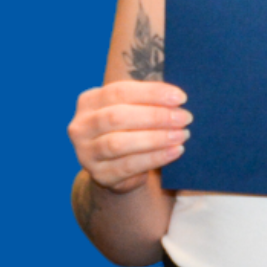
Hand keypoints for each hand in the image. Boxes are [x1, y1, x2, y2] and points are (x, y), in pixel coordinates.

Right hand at [67, 81, 191, 193]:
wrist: (118, 165)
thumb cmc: (131, 127)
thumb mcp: (135, 109)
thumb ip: (149, 101)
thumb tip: (177, 100)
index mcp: (90, 100)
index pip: (120, 91)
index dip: (152, 93)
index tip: (181, 97)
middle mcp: (82, 126)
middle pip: (118, 117)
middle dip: (155, 116)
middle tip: (184, 118)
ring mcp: (86, 152)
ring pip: (120, 143)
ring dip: (156, 138)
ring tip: (182, 135)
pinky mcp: (99, 175)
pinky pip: (128, 166)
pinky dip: (154, 158)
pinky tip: (175, 151)